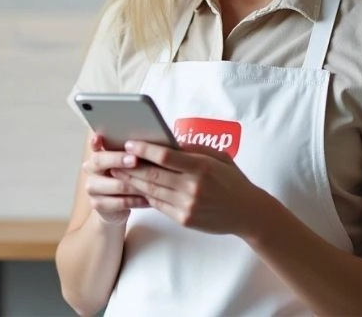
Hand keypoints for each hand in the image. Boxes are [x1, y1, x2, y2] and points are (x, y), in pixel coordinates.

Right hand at [80, 133, 148, 224]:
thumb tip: (147, 142)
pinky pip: (119, 202)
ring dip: (135, 184)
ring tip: (151, 183)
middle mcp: (91, 168)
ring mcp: (92, 186)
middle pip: (99, 161)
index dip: (95, 142)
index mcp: (98, 153)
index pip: (94, 144)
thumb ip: (132, 152)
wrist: (118, 205)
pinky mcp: (97, 203)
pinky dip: (135, 200)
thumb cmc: (128, 177)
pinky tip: (147, 199)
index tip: (99, 138)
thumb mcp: (130, 163)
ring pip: (114, 184)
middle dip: (119, 159)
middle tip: (135, 159)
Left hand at [112, 140, 270, 237]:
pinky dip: (144, 195)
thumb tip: (169, 142)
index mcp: (202, 168)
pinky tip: (134, 187)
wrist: (247, 213)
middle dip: (130, 166)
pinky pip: (158, 205)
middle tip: (113, 158)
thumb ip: (194, 149)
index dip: (144, 149)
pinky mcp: (184, 219)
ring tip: (117, 172)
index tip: (129, 142)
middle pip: (152, 174)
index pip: (165, 157)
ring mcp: (187, 205)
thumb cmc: (233, 180)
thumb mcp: (219, 157)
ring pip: (151, 191)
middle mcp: (192, 187)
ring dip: (131, 181)